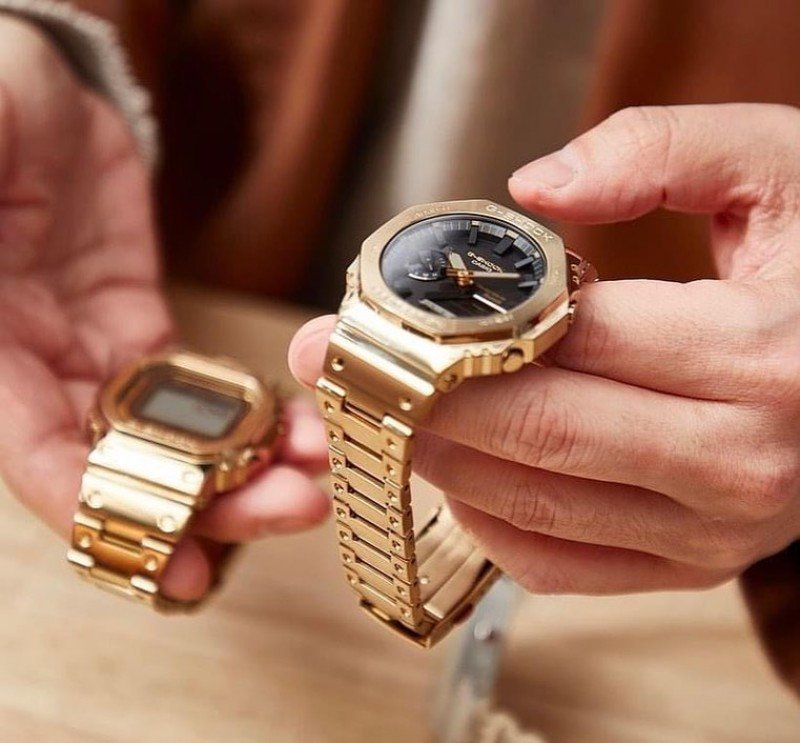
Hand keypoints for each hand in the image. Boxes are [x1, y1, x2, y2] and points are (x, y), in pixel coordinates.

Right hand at [0, 19, 328, 602]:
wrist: (24, 89)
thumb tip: (12, 344)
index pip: (41, 460)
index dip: (106, 517)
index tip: (180, 566)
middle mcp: (40, 370)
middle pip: (130, 464)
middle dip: (215, 500)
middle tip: (293, 509)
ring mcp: (96, 350)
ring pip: (177, 434)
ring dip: (249, 463)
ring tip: (319, 471)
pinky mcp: (141, 321)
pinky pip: (202, 384)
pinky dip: (250, 411)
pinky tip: (301, 426)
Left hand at [289, 103, 799, 594]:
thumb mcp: (777, 167)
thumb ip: (659, 151)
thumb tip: (536, 191)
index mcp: (764, 354)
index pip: (573, 343)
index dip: (453, 332)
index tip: (365, 321)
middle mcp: (742, 459)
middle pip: (539, 434)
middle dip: (417, 402)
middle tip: (338, 370)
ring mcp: (715, 528)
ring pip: (537, 507)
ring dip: (439, 462)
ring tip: (376, 414)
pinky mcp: (692, 563)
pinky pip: (561, 563)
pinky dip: (489, 522)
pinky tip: (454, 474)